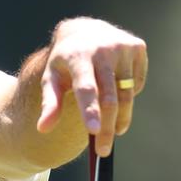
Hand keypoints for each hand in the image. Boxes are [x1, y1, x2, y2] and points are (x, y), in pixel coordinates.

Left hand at [37, 18, 147, 156]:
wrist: (85, 30)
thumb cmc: (65, 63)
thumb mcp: (51, 79)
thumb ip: (49, 104)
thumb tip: (43, 129)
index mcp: (78, 56)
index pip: (86, 88)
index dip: (90, 110)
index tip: (94, 132)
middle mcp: (103, 48)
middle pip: (109, 97)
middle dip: (107, 127)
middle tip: (103, 151)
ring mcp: (123, 46)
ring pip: (126, 94)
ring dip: (121, 117)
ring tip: (114, 131)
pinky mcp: (138, 47)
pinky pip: (135, 84)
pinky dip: (127, 95)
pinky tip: (116, 92)